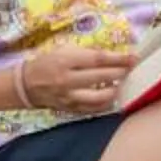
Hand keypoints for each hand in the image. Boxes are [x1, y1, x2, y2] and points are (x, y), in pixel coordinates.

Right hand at [16, 41, 133, 115]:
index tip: (133, 57)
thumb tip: (113, 55)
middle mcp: (67, 80)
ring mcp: (69, 98)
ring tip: (120, 82)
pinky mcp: (71, 109)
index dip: (118, 58)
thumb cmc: (47, 62)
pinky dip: (106, 102)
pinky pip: (94, 109)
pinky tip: (110, 94)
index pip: (98, 59)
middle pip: (102, 77)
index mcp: (66, 61)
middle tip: (131, 68)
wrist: (26, 85)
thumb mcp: (64, 50)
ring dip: (115, 90)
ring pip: (100, 98)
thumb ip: (87, 53)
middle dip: (121, 72)